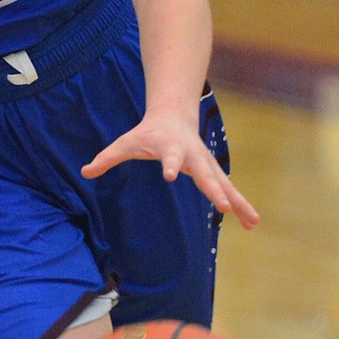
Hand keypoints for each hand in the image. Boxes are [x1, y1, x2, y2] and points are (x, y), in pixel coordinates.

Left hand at [81, 110, 259, 226]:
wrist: (174, 116)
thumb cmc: (147, 133)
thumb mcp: (125, 143)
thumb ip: (107, 158)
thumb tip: (85, 172)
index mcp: (172, 148)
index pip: (171, 158)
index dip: (171, 165)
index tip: (171, 176)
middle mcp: (194, 156)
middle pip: (206, 174)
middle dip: (215, 190)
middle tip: (223, 207)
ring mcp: (207, 164)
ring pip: (225, 184)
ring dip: (239, 202)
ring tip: (253, 222)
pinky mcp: (214, 172)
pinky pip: (230, 190)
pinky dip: (242, 205)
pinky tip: (253, 223)